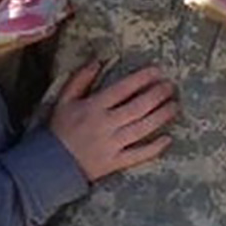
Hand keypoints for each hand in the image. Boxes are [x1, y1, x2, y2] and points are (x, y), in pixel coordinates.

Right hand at [50, 61, 177, 181]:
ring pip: (141, 129)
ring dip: (160, 117)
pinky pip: (138, 155)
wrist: (51, 165)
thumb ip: (80, 79)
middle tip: (170, 86)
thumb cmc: (60, 129)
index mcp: (94, 107)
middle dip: (156, 95)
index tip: (156, 71)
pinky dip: (154, 148)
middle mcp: (105, 125)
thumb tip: (97, 61)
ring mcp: (111, 145)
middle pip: (137, 108)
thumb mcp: (64, 99)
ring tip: (174, 106)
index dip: (141, 79)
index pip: (122, 89)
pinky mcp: (115, 163)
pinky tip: (168, 139)